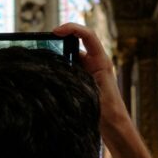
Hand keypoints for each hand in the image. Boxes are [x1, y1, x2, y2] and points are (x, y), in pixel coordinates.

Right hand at [51, 22, 129, 136]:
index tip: (55, 31)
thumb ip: (77, 80)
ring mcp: (87, 72)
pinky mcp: (82, 81)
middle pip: (75, 44)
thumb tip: (56, 69)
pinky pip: (68, 70)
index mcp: (101, 61)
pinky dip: (58, 70)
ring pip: (69, 57)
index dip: (72, 28)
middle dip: (59, 42)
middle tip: (42, 47)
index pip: (88, 35)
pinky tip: (47, 77)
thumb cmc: (109, 112)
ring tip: (42, 63)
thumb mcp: (92, 93)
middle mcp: (94, 63)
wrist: (115, 128)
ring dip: (57, 58)